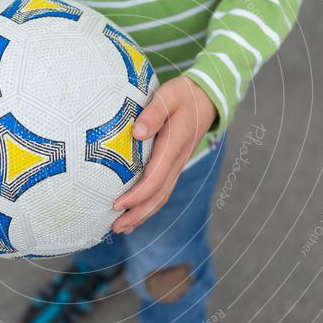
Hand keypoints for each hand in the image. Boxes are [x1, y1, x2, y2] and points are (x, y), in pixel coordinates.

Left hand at [112, 75, 216, 233]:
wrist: (207, 97)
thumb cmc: (183, 94)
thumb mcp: (168, 96)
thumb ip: (152, 113)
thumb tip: (136, 132)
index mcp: (174, 146)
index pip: (155, 179)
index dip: (136, 196)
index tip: (117, 204)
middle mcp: (177, 161)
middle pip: (158, 196)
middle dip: (137, 214)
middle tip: (115, 228)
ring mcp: (177, 165)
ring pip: (161, 197)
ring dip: (142, 215)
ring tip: (121, 228)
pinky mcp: (174, 165)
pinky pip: (162, 190)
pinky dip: (148, 205)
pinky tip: (134, 213)